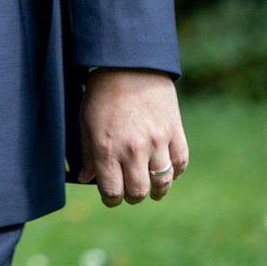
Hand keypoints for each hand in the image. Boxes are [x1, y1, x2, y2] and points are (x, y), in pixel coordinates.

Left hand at [78, 68, 187, 206]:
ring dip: (156, 190)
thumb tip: (86, 178)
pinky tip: (167, 171)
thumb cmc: (102, 93)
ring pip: (163, 183)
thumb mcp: (86, 122)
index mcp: (107, 149)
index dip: (111, 199)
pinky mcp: (175, 132)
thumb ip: (87, 153)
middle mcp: (133, 150)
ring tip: (152, 189)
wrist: (130, 66)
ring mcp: (157, 142)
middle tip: (130, 193)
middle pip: (138, 192)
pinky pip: (180, 164)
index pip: (112, 191)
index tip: (111, 197)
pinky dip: (175, 172)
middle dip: (133, 197)